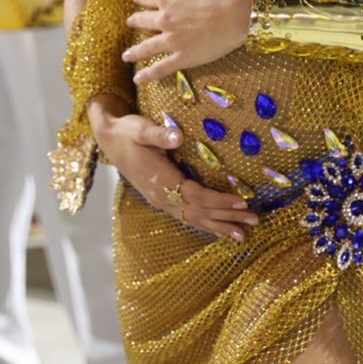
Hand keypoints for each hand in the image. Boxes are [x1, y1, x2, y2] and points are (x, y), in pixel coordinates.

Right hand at [90, 94, 258, 241]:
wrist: (109, 140)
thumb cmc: (128, 132)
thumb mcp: (141, 129)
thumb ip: (159, 134)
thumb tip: (178, 136)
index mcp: (160, 181)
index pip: (196, 196)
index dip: (220, 201)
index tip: (242, 202)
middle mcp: (161, 196)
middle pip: (199, 212)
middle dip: (227, 217)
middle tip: (254, 220)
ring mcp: (160, 200)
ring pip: (193, 219)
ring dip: (218, 226)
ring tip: (242, 234)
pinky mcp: (161, 199)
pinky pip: (186, 217)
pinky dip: (205, 224)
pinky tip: (218, 229)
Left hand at [123, 0, 253, 85]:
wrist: (240, 13)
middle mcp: (164, 19)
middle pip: (144, 21)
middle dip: (136, 21)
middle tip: (131, 23)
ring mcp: (172, 40)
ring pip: (147, 46)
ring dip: (135, 51)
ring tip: (126, 55)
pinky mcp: (183, 57)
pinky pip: (161, 68)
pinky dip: (148, 74)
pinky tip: (138, 79)